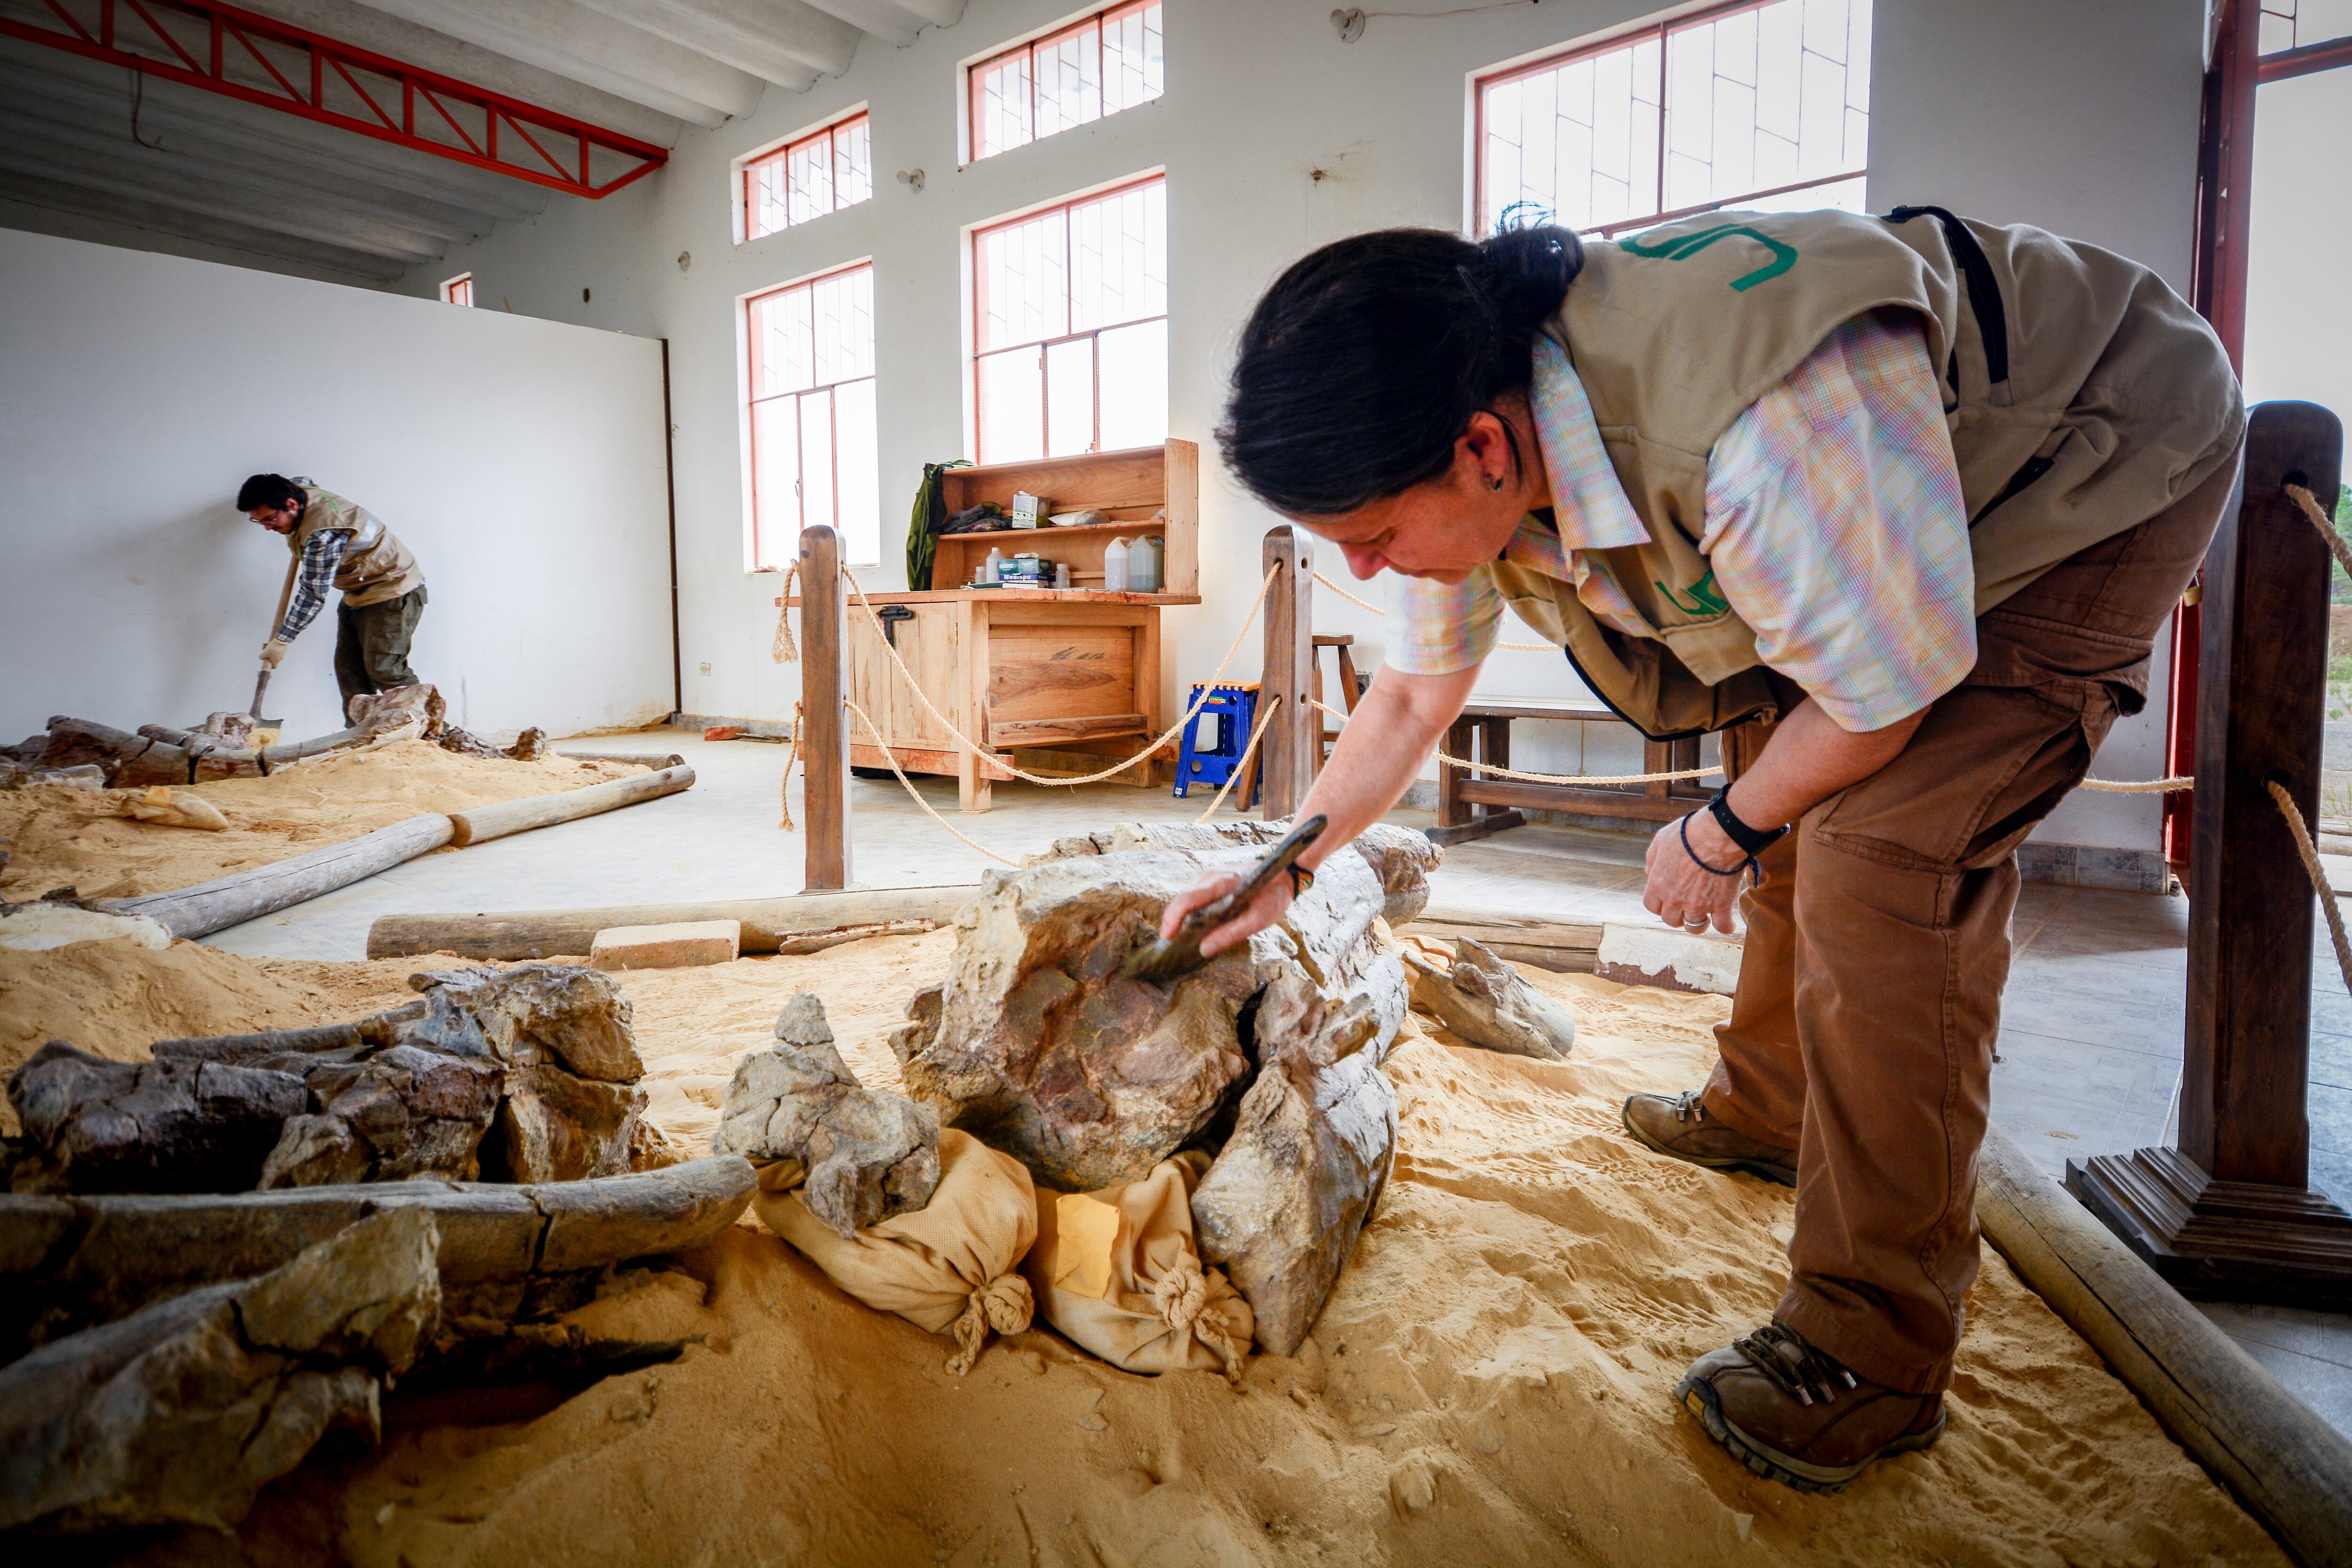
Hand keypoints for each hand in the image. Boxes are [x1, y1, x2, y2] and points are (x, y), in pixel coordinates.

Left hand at [258, 638, 287, 668]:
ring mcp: (282, 654)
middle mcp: (280, 659)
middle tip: (267, 653)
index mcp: (276, 661)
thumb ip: (261, 657)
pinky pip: (279, 650)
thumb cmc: (274, 648)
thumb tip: (261, 658)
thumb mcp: (263, 653)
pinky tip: (273, 645)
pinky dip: (276, 648)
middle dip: (270, 657)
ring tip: (269, 647)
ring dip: (272, 652)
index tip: (268, 663)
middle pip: (274, 660)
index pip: (274, 667)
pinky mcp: (284, 649)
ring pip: (276, 655)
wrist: (280, 641)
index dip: (270, 666)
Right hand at [1158, 867, 1296, 959]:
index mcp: (1222, 882)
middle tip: (1170, 945)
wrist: (1283, 872)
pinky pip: (1195, 898)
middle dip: (1172, 921)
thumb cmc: (1272, 895)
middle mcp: (1211, 877)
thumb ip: (1231, 934)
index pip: (1188, 898)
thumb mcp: (1258, 919)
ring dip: (1180, 918)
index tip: (1167, 937)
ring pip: (1187, 899)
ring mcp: (1210, 878)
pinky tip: (1191, 928)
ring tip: (1177, 940)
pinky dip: (1189, 913)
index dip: (1173, 918)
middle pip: (1182, 899)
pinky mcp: (1213, 882)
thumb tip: (1204, 949)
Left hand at [1642, 811, 1744, 935]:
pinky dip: (1726, 927)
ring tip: (1705, 918)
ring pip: (1694, 927)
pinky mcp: (1721, 904)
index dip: (1659, 905)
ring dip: (1698, 924)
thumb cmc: (1688, 834)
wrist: (1717, 834)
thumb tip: (1648, 872)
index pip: (1651, 906)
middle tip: (1685, 908)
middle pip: (1671, 920)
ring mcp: (1698, 904)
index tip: (1667, 901)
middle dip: (1677, 916)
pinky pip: (1723, 926)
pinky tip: (1728, 924)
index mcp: (1658, 884)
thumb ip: (1652, 859)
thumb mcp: (1660, 841)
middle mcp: (1675, 899)